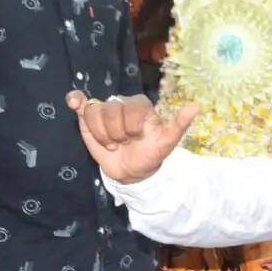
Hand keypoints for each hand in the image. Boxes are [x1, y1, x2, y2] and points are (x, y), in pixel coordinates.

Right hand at [66, 91, 198, 183]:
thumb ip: (179, 125)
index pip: (132, 108)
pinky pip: (81, 102)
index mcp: (142, 106)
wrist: (131, 170)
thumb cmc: (150, 153)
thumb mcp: (167, 142)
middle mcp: (122, 105)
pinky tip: (74, 102)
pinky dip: (76, 100)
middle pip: (111, 112)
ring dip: (101, 134)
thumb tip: (196, 106)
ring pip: (95, 113)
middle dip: (116, 134)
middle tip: (123, 144)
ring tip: (112, 144)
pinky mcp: (89, 118)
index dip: (132, 128)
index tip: (137, 139)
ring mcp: (105, 110)